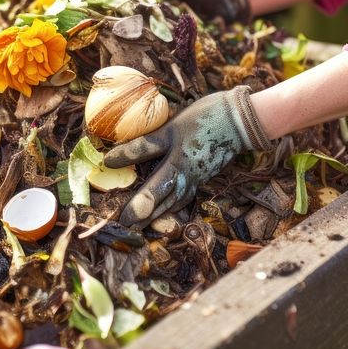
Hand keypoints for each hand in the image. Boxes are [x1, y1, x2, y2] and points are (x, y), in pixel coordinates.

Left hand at [104, 85, 271, 226]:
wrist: (238, 121)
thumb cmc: (203, 120)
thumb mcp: (170, 130)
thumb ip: (142, 146)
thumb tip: (110, 158)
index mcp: (176, 167)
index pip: (148, 189)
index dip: (132, 199)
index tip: (117, 206)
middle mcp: (185, 179)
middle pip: (159, 203)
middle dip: (142, 217)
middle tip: (124, 228)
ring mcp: (194, 181)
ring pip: (171, 204)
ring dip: (155, 217)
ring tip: (138, 227)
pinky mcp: (200, 178)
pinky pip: (182, 199)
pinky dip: (171, 208)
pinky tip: (164, 210)